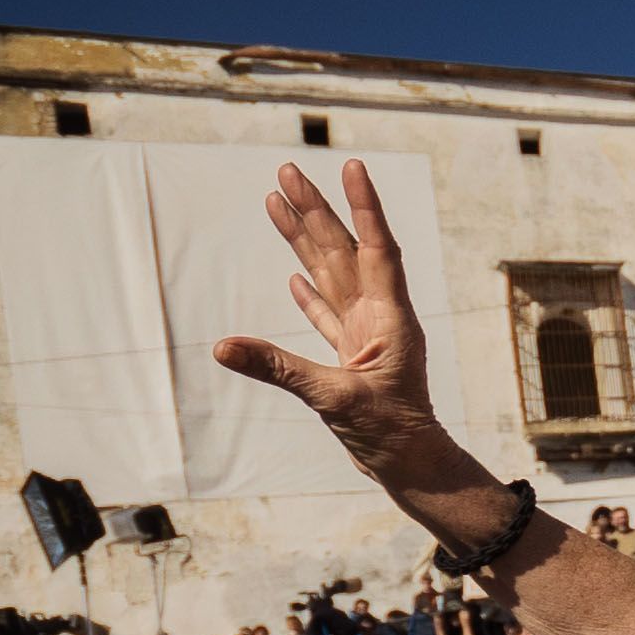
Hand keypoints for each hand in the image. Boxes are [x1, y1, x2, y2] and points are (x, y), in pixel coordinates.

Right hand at [213, 163, 447, 481]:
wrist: (411, 467)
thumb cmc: (390, 435)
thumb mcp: (334, 399)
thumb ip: (280, 369)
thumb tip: (224, 347)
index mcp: (389, 319)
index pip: (377, 250)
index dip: (364, 208)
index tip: (352, 167)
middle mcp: (378, 319)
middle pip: (344, 253)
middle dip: (316, 211)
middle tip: (287, 171)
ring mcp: (364, 336)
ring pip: (330, 277)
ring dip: (305, 241)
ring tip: (278, 202)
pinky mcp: (350, 359)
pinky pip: (327, 316)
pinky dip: (311, 295)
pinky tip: (297, 273)